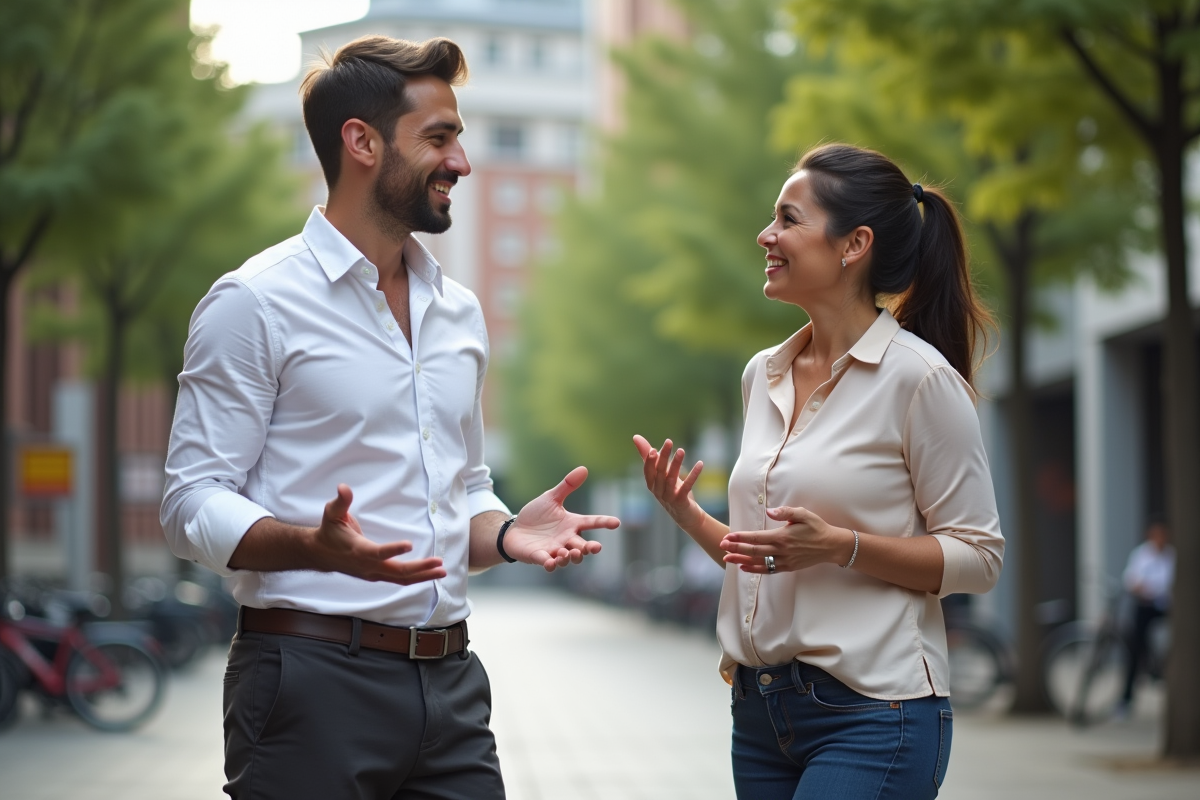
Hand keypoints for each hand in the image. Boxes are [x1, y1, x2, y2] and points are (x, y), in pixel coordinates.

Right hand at [313, 484, 446, 583]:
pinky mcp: (377, 576)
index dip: (393, 549)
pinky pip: (399, 580)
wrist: (320, 554)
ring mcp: (373, 574)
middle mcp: (368, 566)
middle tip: (439, 562)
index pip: (378, 552)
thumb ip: (340, 501)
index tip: (409, 544)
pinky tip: (430, 573)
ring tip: (442, 570)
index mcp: (359, 550)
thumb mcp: (332, 513)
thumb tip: (343, 487)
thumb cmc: (329, 531)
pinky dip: (416, 578)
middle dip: (420, 568)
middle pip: (397, 571)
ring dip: (423, 576)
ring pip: (401, 579)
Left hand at [504, 466, 620, 571]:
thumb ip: (567, 486)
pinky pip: (549, 564)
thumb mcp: (551, 498)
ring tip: (568, 552)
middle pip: (583, 546)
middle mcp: (566, 539)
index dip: (604, 522)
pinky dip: (551, 565)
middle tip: (595, 547)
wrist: (515, 530)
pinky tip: (551, 562)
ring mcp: (554, 550)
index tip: (616, 522)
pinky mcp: (540, 557)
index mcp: (572, 524)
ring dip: (572, 557)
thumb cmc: (536, 515)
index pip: (591, 522)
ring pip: (569, 558)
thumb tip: (584, 468)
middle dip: (590, 548)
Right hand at [633, 435, 705, 531]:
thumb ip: (648, 455)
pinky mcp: (681, 501)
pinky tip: (700, 464)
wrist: (685, 515)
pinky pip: (687, 487)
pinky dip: (693, 475)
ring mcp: (669, 497)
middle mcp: (658, 491)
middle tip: (669, 442)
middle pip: (659, 473)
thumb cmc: (670, 490)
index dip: (649, 461)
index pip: (647, 471)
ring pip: (671, 479)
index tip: (652, 449)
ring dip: (676, 464)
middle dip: (663, 457)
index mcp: (651, 483)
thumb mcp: (660, 473)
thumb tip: (635, 437)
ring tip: (681, 450)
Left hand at [720, 506, 851, 573]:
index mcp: (782, 537)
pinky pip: (768, 570)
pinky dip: (754, 569)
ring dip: (741, 560)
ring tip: (726, 558)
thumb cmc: (817, 527)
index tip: (728, 536)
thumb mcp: (803, 514)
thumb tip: (770, 511)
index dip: (740, 537)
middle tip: (721, 545)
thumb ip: (785, 512)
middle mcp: (781, 551)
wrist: (831, 546)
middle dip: (736, 548)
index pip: (756, 538)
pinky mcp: (788, 567)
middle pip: (753, 550)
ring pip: (758, 562)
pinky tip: (743, 567)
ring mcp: (784, 561)